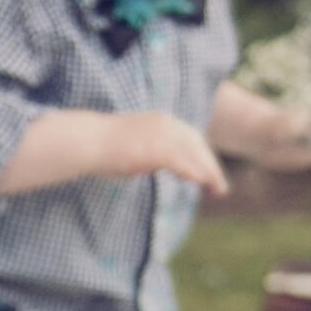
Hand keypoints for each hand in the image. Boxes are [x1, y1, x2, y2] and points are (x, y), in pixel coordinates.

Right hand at [106, 111, 227, 194]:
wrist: (89, 140)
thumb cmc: (104, 146)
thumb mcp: (135, 144)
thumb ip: (151, 152)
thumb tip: (155, 164)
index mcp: (162, 121)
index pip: (192, 138)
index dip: (204, 156)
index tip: (210, 173)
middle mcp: (166, 124)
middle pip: (198, 145)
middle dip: (211, 166)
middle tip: (221, 188)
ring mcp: (162, 135)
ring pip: (194, 155)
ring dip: (209, 173)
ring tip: (218, 190)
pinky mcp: (156, 149)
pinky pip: (182, 163)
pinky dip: (194, 173)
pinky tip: (202, 184)